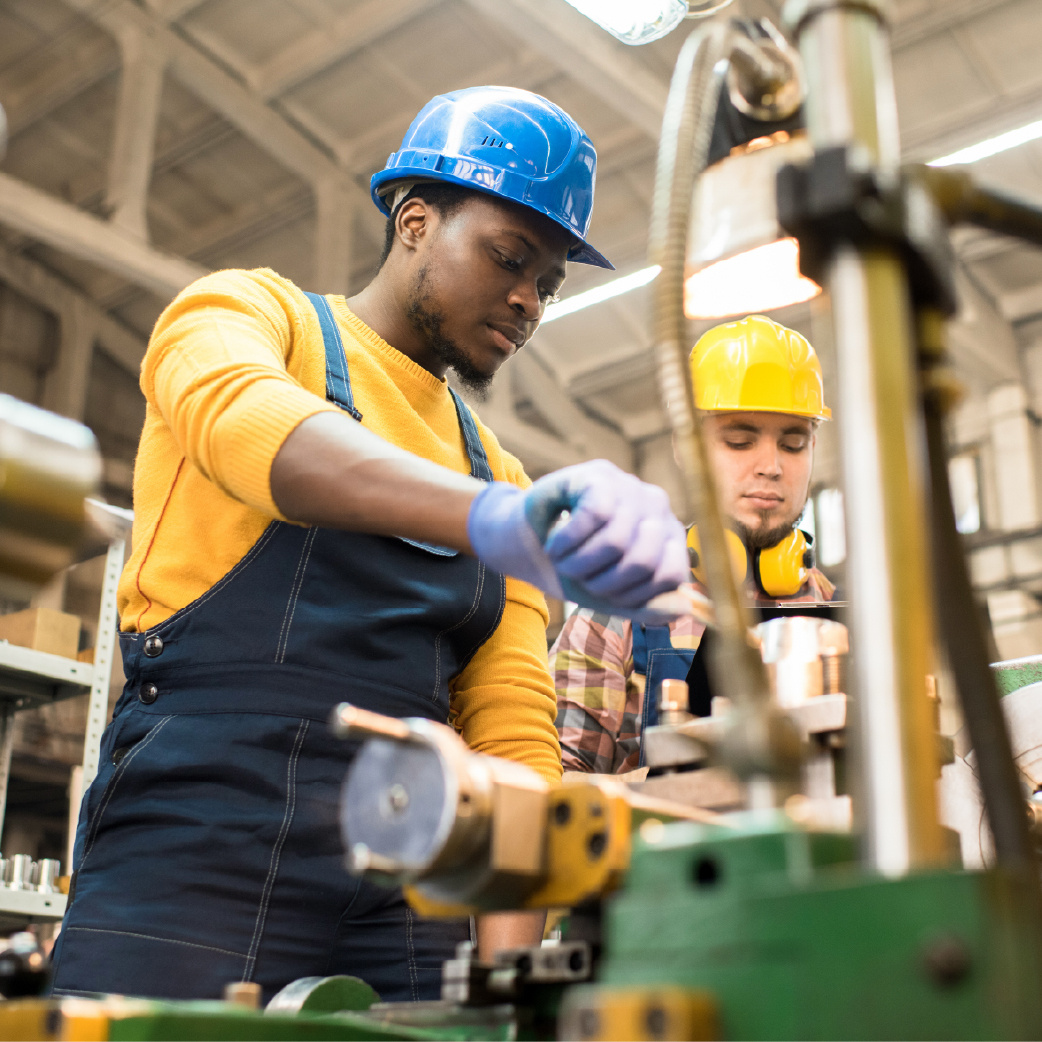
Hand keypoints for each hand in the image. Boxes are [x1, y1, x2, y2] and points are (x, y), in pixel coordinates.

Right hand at [467, 460, 688, 617]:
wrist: (529, 541)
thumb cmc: (576, 567)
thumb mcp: (611, 595)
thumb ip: (646, 605)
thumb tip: (681, 608)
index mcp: (670, 538)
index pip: (670, 576)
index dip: (633, 596)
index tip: (604, 595)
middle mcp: (658, 508)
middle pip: (641, 562)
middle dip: (600, 583)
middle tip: (576, 576)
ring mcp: (631, 487)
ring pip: (615, 541)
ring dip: (577, 563)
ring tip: (562, 560)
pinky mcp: (601, 475)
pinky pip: (593, 516)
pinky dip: (566, 541)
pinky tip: (554, 543)